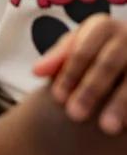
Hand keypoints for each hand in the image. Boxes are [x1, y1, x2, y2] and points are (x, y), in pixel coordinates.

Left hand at [33, 13, 126, 134]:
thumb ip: (58, 58)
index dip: (69, 74)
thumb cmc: (97, 50)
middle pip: (107, 64)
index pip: (82, 51)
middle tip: (75, 115)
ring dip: (120, 104)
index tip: (57, 98)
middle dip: (90, 90)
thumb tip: (36, 71)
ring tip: (106, 128)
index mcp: (103, 26)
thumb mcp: (78, 46)